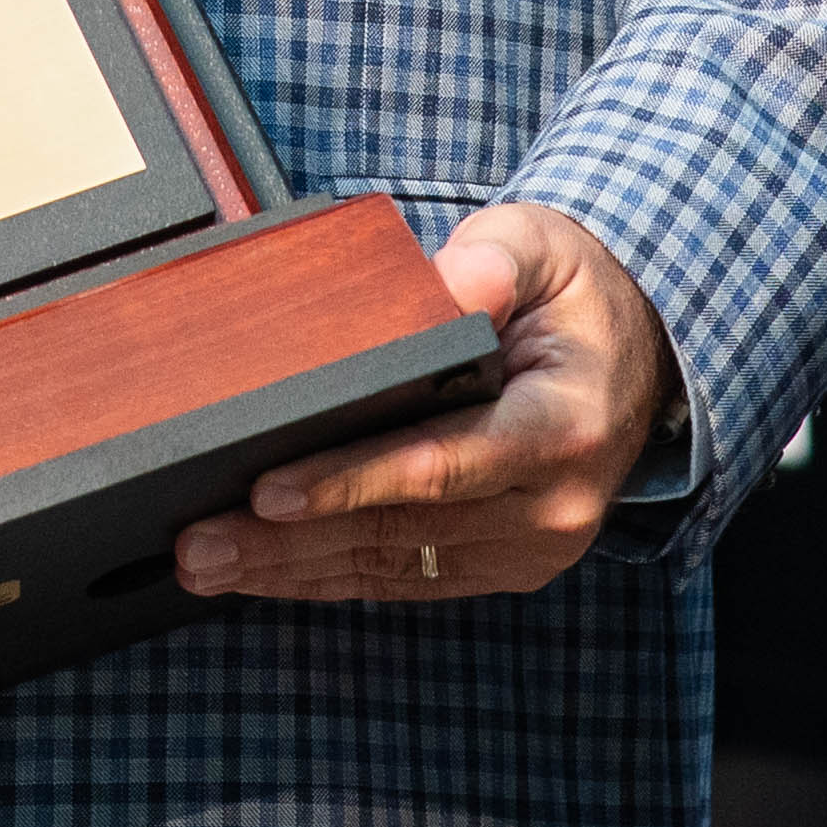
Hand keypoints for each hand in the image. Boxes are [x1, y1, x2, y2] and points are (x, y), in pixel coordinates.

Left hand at [173, 203, 680, 603]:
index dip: (350, 482)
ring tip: (202, 564)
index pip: (442, 464)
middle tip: (194, 545)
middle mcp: (551, 505)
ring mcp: (529, 548)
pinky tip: (263, 573)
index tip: (267, 492)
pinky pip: (406, 579)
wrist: (632, 359)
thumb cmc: (571, 297)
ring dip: (291, 570)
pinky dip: (329, 575)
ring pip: (392, 568)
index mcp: (561, 426)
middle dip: (289, 541)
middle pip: (401, 531)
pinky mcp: (503, 566)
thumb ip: (495, 260)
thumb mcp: (543, 248)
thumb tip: (448, 285)